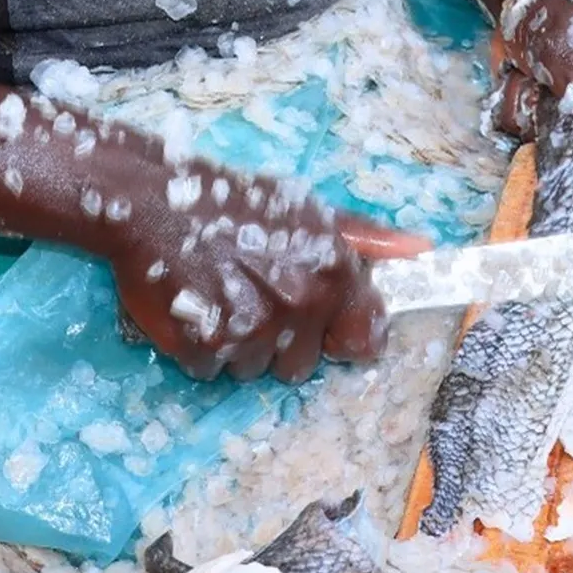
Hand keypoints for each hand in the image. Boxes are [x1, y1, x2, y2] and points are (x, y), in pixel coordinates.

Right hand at [110, 166, 428, 383]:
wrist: (151, 201)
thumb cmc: (229, 202)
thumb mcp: (306, 210)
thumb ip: (363, 237)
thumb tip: (420, 249)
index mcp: (331, 269)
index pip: (363, 339)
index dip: (335, 334)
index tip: (309, 321)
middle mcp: (299, 302)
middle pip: (301, 364)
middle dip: (277, 339)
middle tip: (247, 294)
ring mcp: (252, 328)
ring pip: (254, 370)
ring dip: (235, 345)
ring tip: (216, 296)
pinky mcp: (206, 346)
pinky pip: (211, 371)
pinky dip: (199, 349)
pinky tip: (192, 308)